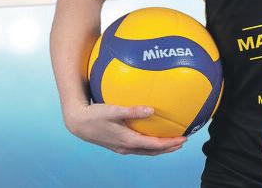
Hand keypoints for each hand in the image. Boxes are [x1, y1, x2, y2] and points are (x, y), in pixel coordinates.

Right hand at [64, 103, 186, 155]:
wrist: (78, 123)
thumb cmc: (95, 115)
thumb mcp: (114, 110)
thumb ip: (133, 110)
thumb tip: (151, 109)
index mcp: (128, 140)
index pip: (154, 145)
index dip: (169, 143)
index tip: (183, 138)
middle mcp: (126, 147)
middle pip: (152, 151)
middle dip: (168, 148)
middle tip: (183, 141)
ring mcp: (122, 148)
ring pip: (146, 151)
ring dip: (160, 148)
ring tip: (172, 142)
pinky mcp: (118, 144)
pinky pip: (139, 148)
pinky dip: (150, 145)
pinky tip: (152, 137)